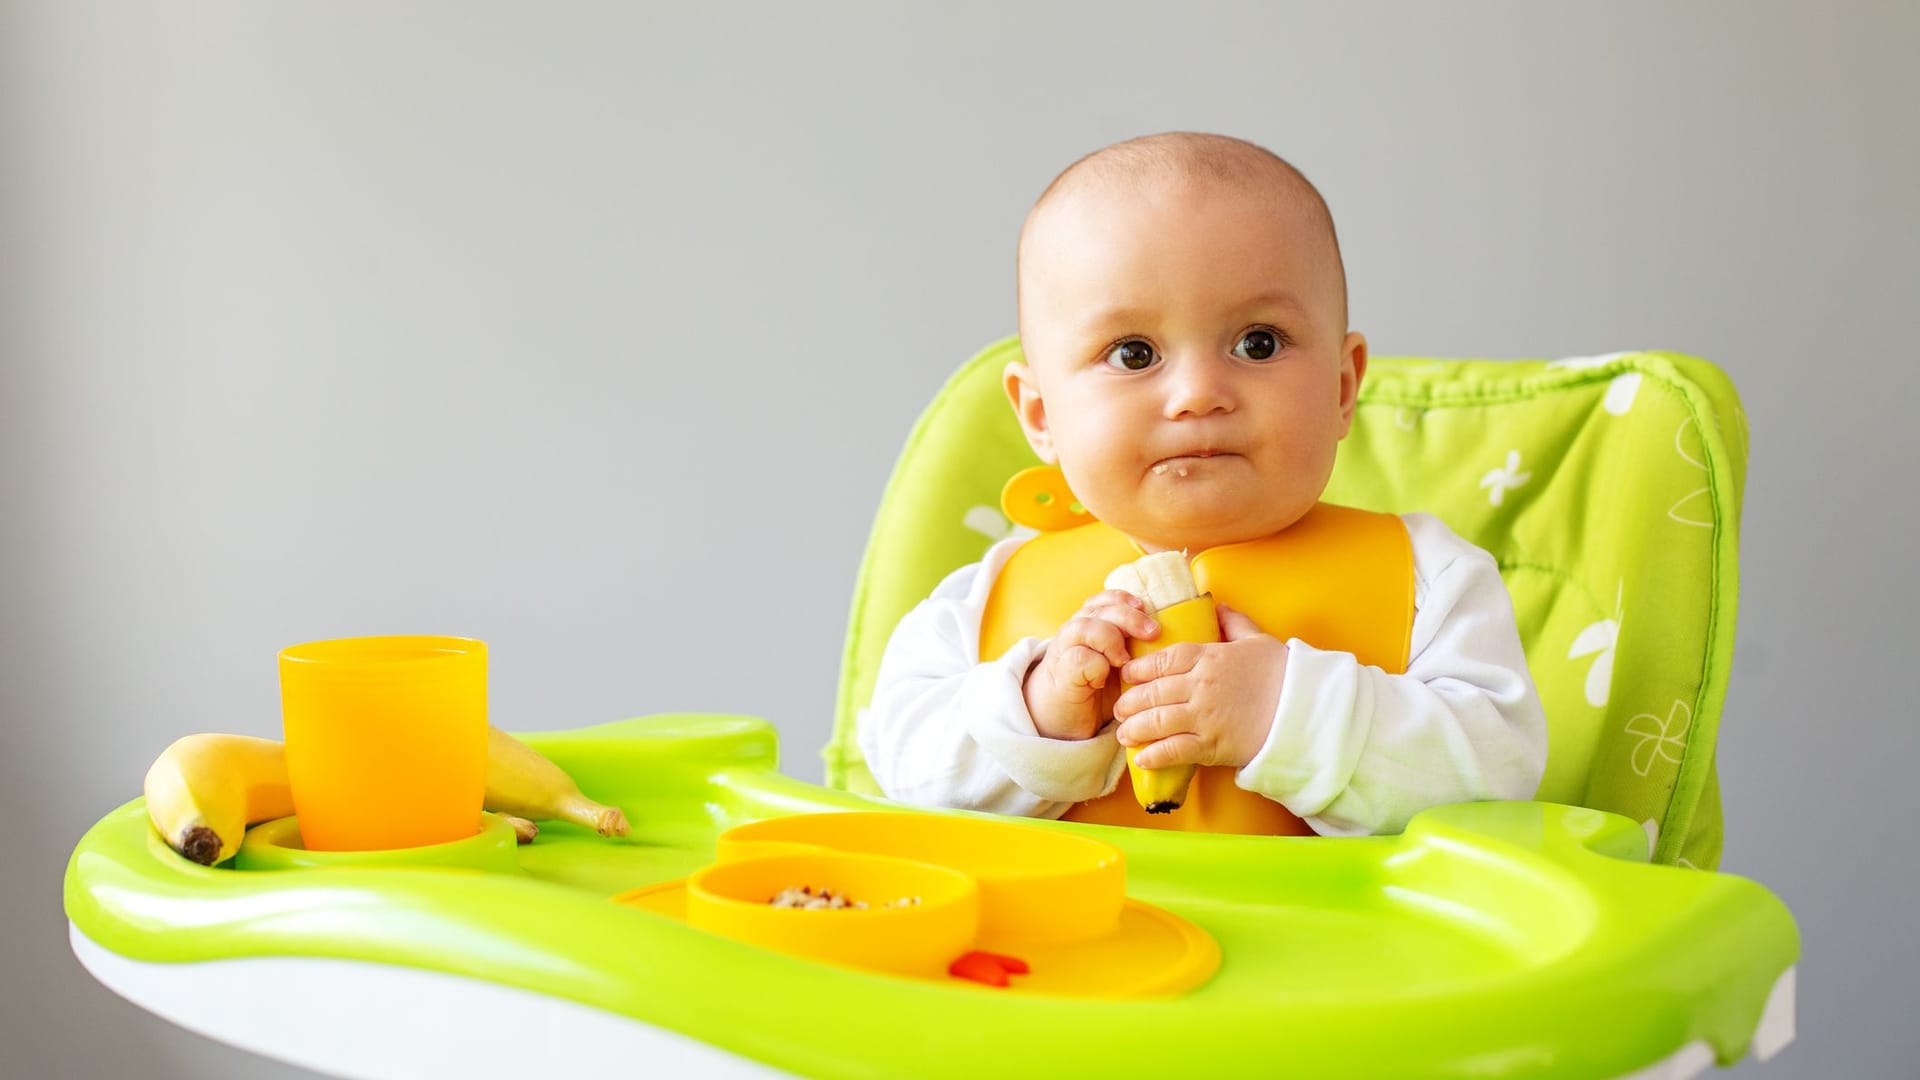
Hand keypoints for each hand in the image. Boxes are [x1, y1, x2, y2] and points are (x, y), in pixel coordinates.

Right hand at [1024, 590, 1159, 740]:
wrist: (1060, 719)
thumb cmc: (1095, 692)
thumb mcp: (1118, 666)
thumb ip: (1134, 650)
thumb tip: (1173, 641)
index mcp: (1090, 625)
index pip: (1105, 600)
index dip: (1124, 599)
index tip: (1145, 608)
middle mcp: (1075, 633)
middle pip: (1100, 609)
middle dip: (1129, 617)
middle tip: (1152, 633)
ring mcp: (1066, 651)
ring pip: (1085, 627)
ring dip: (1110, 638)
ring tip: (1124, 660)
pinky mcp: (1062, 674)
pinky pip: (1079, 659)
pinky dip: (1096, 664)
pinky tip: (1104, 678)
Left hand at [1113, 604, 1286, 769]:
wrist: (1306, 711)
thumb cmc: (1282, 674)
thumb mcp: (1257, 640)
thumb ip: (1234, 623)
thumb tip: (1218, 606)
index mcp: (1209, 657)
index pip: (1163, 659)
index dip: (1140, 668)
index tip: (1128, 675)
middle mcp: (1201, 685)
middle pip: (1153, 691)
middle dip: (1131, 702)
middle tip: (1119, 709)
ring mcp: (1204, 716)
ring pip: (1157, 721)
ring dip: (1135, 729)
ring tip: (1124, 734)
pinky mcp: (1212, 745)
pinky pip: (1174, 750)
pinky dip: (1154, 755)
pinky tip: (1142, 758)